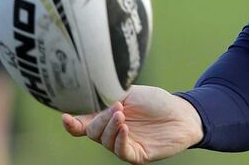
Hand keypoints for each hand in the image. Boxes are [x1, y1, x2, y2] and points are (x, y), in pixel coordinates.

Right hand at [61, 85, 202, 163]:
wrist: (183, 112)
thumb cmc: (156, 101)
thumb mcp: (129, 93)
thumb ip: (109, 97)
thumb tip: (86, 97)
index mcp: (107, 118)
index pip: (83, 125)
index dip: (72, 124)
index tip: (65, 117)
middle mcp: (113, 133)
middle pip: (93, 132)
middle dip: (101, 119)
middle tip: (116, 107)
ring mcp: (124, 144)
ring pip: (106, 141)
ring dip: (111, 127)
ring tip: (121, 114)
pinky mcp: (137, 154)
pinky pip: (121, 152)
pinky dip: (120, 140)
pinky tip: (124, 128)